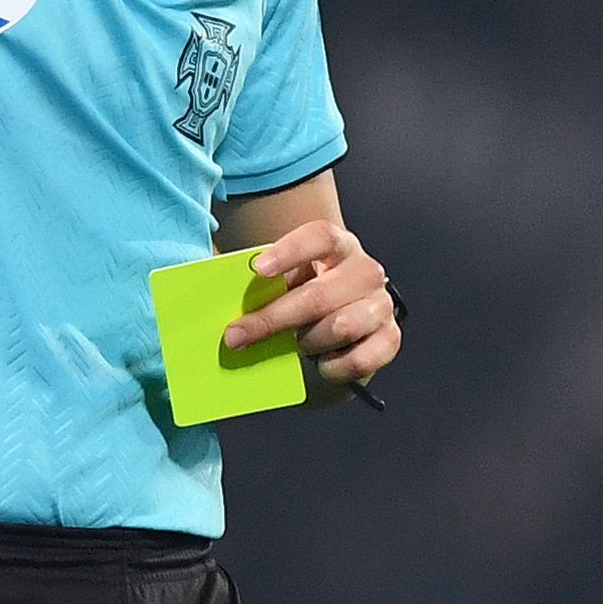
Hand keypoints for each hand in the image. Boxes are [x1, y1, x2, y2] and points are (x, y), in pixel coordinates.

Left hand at [220, 217, 402, 387]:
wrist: (334, 340)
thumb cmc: (299, 305)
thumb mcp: (280, 288)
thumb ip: (258, 287)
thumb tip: (212, 296)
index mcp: (337, 246)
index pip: (320, 236)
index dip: (290, 251)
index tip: (258, 271)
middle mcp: (365, 270)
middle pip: (320, 294)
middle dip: (273, 319)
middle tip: (236, 336)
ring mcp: (381, 305)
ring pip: (341, 327)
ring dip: (308, 341)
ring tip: (295, 346)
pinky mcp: (390, 339)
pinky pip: (361, 359)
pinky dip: (334, 367)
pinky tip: (321, 365)